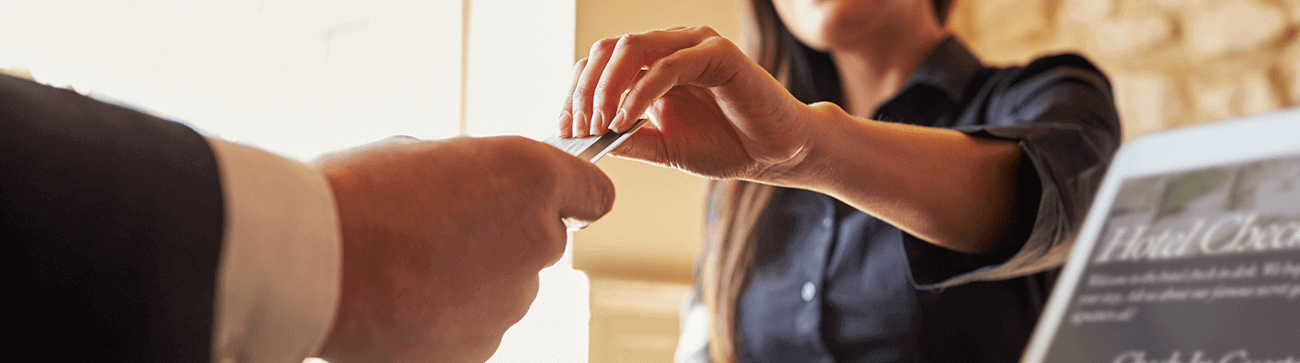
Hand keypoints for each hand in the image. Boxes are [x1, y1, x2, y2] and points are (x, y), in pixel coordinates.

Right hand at [312, 136, 613, 361]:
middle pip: (540, 242)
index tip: (552, 200)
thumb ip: (474, 175)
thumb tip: (475, 193)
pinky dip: (444, 320)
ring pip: (504, 289)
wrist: (310, 261)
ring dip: (469, 281)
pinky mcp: (479, 349)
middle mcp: (537, 241)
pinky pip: (472, 329)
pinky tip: (398, 302)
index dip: (572, 196)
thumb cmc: (356, 194)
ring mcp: (512, 302)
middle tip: (437, 230)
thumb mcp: (424, 153)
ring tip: (404, 267)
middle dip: (501, 238)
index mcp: (532, 178)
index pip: (594, 194)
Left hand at [559, 26, 821, 181]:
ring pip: (630, 49)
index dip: (576, 94)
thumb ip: (627, 139)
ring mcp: (694, 45)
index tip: (565, 131)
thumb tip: (583, 140)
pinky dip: (639, 93)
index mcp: (655, 62)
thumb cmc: (727, 146)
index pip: (600, 63)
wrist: (777, 154)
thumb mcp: (664, 147)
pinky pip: (667, 66)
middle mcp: (671, 45)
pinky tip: (625, 120)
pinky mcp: (718, 54)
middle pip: (607, 50)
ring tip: (600, 125)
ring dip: (606, 88)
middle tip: (577, 130)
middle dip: (584, 91)